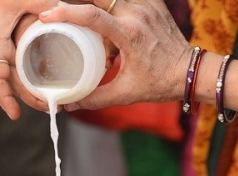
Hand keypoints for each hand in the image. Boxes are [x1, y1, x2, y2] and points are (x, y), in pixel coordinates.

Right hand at [0, 0, 59, 118]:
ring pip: (17, 79)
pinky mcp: (9, 48)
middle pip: (12, 83)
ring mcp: (2, 52)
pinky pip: (19, 69)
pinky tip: (47, 86)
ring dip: (32, 92)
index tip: (15, 114)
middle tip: (53, 107)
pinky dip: (31, 80)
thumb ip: (44, 5)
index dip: (5, 97)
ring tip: (53, 103)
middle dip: (30, 98)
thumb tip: (66, 12)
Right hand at [39, 0, 191, 109]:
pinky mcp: (153, 2)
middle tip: (62, 13)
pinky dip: (113, 4)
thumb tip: (69, 105)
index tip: (46, 15)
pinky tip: (109, 16)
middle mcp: (137, 14)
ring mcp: (147, 5)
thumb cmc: (160, 83)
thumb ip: (96, 97)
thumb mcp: (127, 93)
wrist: (191, 72)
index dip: (65, 12)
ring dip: (96, 4)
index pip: (91, 15)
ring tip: (90, 23)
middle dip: (76, 3)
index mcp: (130, 35)